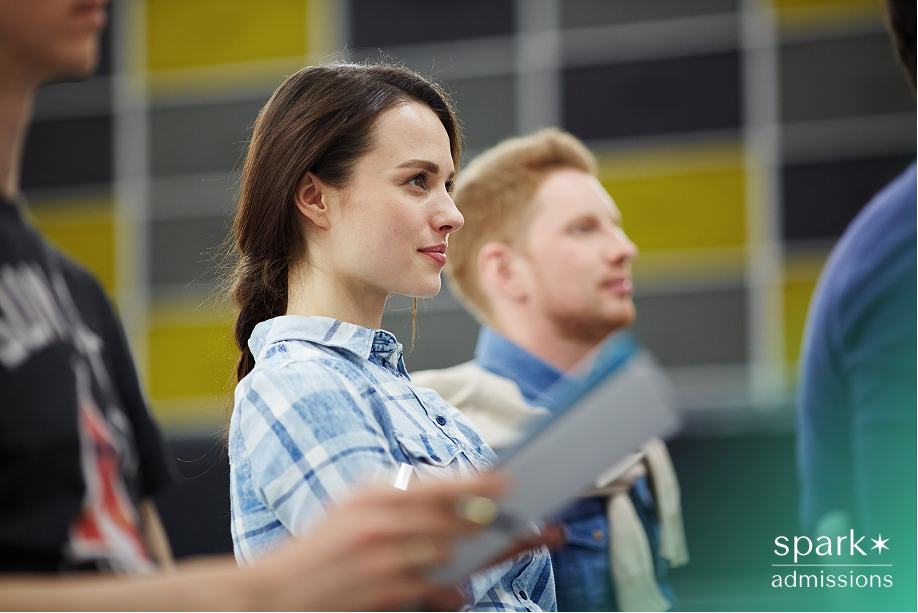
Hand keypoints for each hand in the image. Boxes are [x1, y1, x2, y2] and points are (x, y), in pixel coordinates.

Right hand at [250, 472, 509, 610]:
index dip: (477, 483)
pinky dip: (450, 591)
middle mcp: (378, 522)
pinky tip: (454, 589)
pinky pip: (434, 591)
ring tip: (485, 553)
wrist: (273, 593)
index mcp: (372, 494)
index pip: (436, 484)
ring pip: (448, 554)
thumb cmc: (322, 549)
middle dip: (490, 522)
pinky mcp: (382, 593)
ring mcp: (381, 559)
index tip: (507, 482)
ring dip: (470, 558)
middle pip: (453, 519)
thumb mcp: (353, 507)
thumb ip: (398, 497)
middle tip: (521, 523)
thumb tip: (453, 491)